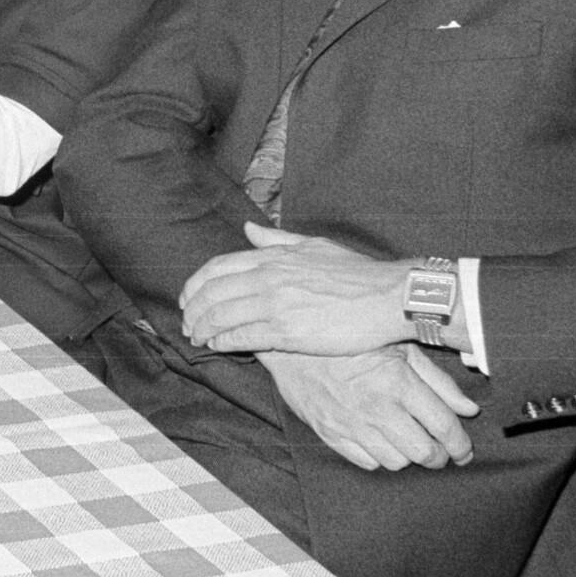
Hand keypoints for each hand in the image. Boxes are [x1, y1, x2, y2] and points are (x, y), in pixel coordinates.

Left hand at [178, 221, 415, 356]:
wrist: (389, 297)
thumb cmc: (358, 273)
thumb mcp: (315, 245)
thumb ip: (277, 241)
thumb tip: (248, 230)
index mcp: (274, 257)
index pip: (218, 267)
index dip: (196, 284)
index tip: (188, 297)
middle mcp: (269, 278)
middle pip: (212, 293)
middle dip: (193, 309)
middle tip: (187, 322)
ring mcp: (276, 305)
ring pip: (221, 316)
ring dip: (202, 328)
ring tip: (197, 337)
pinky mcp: (287, 333)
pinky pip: (242, 337)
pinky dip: (223, 342)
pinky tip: (217, 346)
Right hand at [264, 348, 480, 470]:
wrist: (294, 341)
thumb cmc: (352, 339)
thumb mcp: (401, 347)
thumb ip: (438, 381)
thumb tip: (468, 409)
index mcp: (399, 383)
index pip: (444, 427)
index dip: (461, 444)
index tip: (464, 449)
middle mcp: (377, 408)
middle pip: (424, 453)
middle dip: (439, 456)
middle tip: (441, 450)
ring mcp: (352, 425)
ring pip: (397, 462)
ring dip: (409, 456)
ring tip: (409, 441)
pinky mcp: (331, 434)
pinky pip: (367, 462)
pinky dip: (380, 457)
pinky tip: (382, 440)